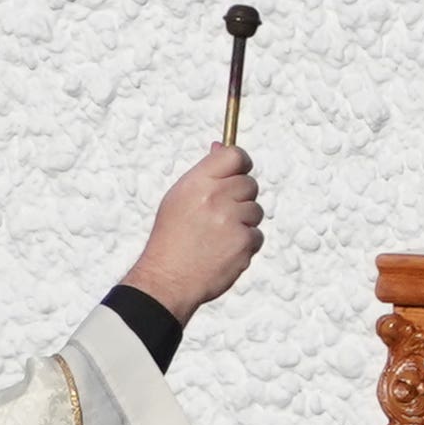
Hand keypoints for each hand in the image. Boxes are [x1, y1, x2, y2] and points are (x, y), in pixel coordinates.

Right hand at [126, 143, 262, 318]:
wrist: (168, 278)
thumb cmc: (171, 238)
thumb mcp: (178, 197)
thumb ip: (204, 173)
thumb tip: (220, 146)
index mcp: (197, 182)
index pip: (234, 155)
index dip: (241, 163)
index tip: (239, 172)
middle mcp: (215, 197)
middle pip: (249, 184)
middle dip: (241, 197)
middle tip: (222, 214)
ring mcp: (231, 219)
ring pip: (255, 210)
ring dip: (243, 222)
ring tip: (219, 236)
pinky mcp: (243, 242)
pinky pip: (256, 235)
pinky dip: (245, 244)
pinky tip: (224, 251)